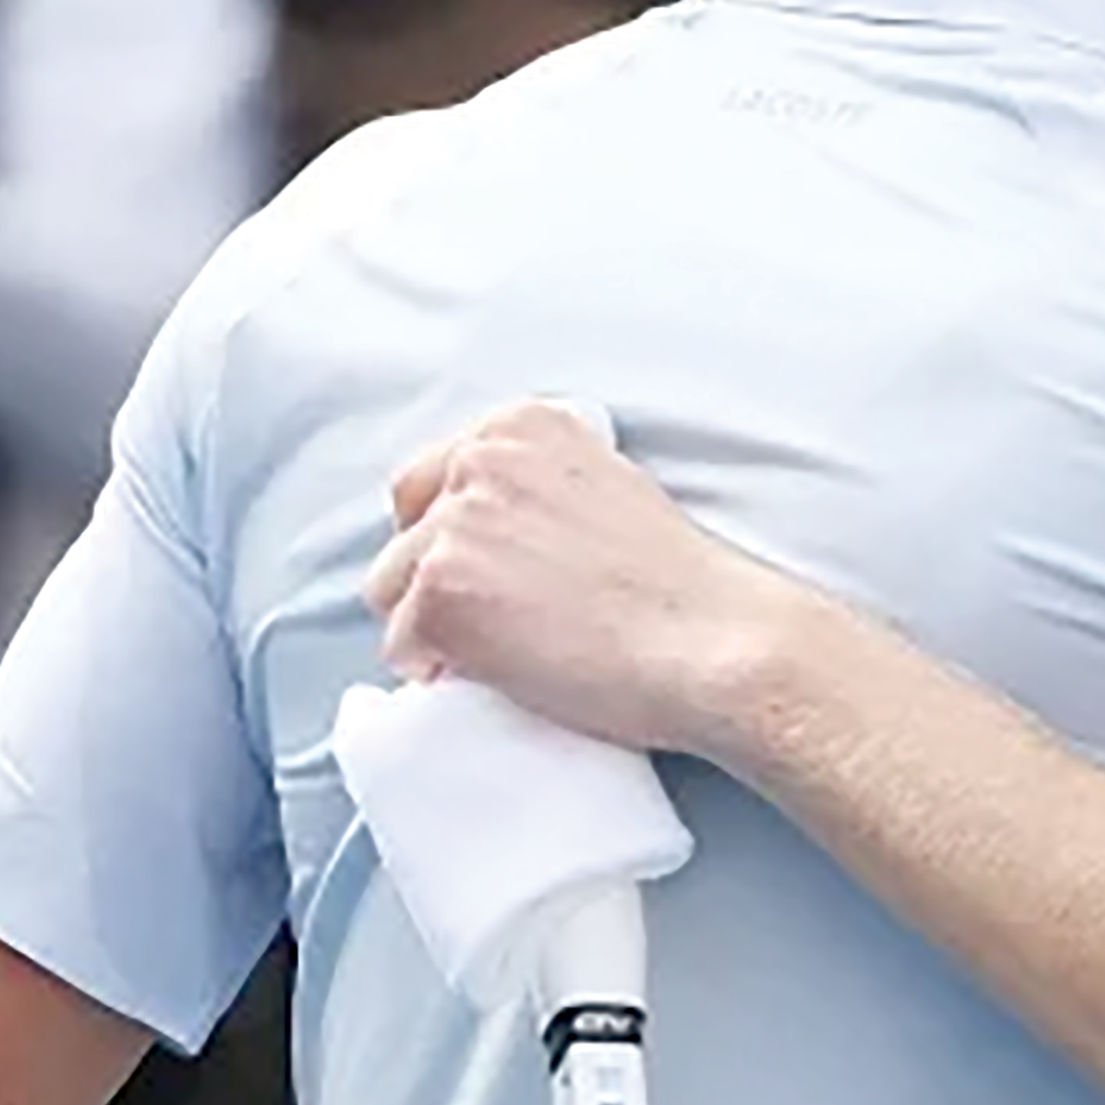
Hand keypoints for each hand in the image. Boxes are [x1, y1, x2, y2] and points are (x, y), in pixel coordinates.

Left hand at [367, 400, 777, 757]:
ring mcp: (454, 528)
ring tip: (503, 653)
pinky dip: (438, 671)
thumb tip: (496, 536)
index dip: (453, 535)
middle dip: (432, 577)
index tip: (494, 573)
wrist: (713, 642)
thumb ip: (541, 489)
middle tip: (496, 619)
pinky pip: (401, 646)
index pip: (434, 477)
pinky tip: (498, 677)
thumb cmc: (681, 587)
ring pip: (391, 589)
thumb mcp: (609, 490)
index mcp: (522, 426)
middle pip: (405, 532)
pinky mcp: (441, 597)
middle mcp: (480, 461)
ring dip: (433, 626)